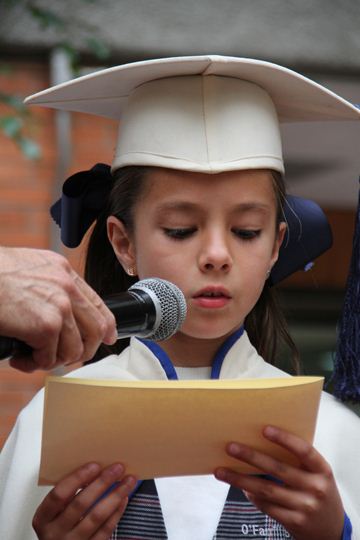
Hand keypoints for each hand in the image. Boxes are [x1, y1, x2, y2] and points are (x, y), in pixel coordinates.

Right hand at [0, 247, 116, 370]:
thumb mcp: (30, 268)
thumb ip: (49, 285)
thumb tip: (58, 311)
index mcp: (64, 272)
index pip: (98, 304)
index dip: (105, 327)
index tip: (106, 338)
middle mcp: (67, 287)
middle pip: (96, 330)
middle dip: (81, 351)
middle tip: (60, 357)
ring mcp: (59, 306)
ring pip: (73, 349)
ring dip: (52, 360)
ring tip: (31, 357)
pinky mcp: (45, 326)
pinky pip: (49, 358)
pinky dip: (34, 365)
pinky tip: (19, 358)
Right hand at [32, 462, 136, 538]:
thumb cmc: (58, 527)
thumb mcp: (53, 512)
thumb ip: (66, 495)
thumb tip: (93, 469)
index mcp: (43, 518)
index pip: (59, 495)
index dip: (76, 479)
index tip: (94, 465)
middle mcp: (56, 533)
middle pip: (80, 504)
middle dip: (102, 483)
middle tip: (118, 467)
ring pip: (96, 517)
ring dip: (115, 495)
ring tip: (128, 481)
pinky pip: (105, 531)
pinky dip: (116, 513)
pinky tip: (123, 499)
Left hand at [214, 425, 343, 539]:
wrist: (331, 529)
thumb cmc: (317, 491)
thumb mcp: (316, 474)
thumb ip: (297, 460)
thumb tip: (260, 441)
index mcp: (322, 470)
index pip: (303, 450)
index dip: (284, 439)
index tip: (264, 429)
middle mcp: (315, 488)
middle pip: (278, 469)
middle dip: (251, 457)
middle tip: (231, 447)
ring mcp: (304, 507)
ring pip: (266, 490)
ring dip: (240, 479)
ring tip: (221, 471)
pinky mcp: (294, 522)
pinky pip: (267, 506)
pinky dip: (251, 496)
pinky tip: (241, 487)